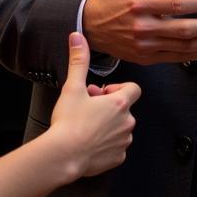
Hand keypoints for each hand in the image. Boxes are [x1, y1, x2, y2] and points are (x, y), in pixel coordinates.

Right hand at [49, 33, 141, 177]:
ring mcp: (123, 141)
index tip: (101, 92)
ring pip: (120, 128)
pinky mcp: (118, 158)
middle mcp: (127, 122)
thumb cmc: (69, 123)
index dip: (117, 88)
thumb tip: (78, 38)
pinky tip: (90, 142)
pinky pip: (116, 147)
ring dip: (108, 125)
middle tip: (88, 107)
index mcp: (120, 103)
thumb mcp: (72, 87)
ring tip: (87, 125)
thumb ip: (79, 60)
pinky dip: (106, 144)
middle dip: (108, 106)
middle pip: (124, 108)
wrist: (63, 156)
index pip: (133, 88)